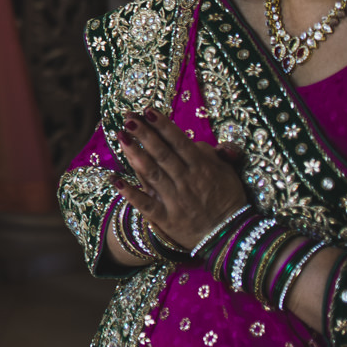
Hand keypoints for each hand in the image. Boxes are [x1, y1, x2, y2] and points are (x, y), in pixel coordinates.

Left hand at [113, 110, 246, 248]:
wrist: (231, 235)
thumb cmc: (228, 199)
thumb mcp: (227, 172)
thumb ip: (212, 154)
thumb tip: (195, 141)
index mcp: (202, 167)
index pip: (179, 142)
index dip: (162, 126)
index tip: (147, 111)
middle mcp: (187, 181)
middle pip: (162, 153)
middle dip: (144, 134)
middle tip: (128, 118)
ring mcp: (175, 200)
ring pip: (152, 173)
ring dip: (134, 154)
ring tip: (120, 137)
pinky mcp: (166, 219)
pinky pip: (145, 204)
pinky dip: (130, 193)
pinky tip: (115, 180)